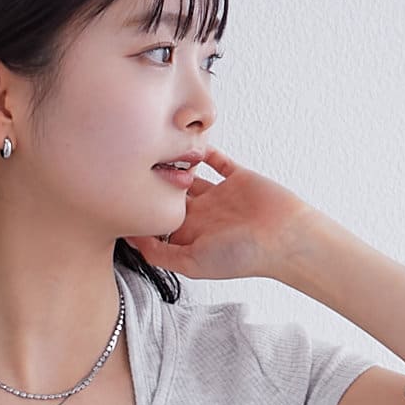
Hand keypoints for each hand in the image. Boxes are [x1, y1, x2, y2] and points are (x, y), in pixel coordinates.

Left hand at [125, 146, 322, 283]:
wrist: (283, 237)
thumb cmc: (242, 255)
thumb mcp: (193, 263)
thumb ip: (161, 254)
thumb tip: (132, 241)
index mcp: (192, 237)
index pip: (160, 222)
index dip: (142, 210)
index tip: (121, 195)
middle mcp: (204, 216)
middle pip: (171, 195)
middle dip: (154, 182)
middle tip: (133, 163)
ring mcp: (222, 196)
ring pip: (192, 175)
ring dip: (177, 164)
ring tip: (158, 148)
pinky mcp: (238, 178)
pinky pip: (219, 161)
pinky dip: (206, 150)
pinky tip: (191, 141)